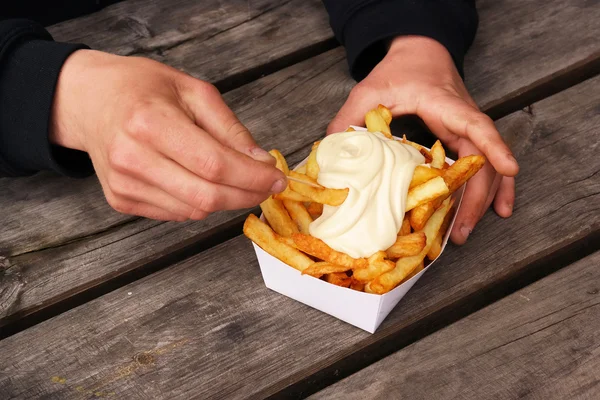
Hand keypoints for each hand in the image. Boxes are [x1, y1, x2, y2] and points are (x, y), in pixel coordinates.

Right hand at [50, 50, 285, 220]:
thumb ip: (230, 128)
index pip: (214, 164)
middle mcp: (131, 158)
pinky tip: (202, 182)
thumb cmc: (143, 89)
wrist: (90, 100)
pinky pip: (176, 213)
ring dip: (226, 200)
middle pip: (206, 196)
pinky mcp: (121, 200)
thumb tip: (262, 162)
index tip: (277, 177)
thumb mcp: (193, 91)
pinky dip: (200, 202)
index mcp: (149, 122)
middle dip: (246, 195)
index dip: (252, 177)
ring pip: (194, 210)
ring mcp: (123, 184)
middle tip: (267, 186)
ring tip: (236, 179)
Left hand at [328, 36, 518, 243]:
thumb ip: (350, 116)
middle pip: (483, 160)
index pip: (476, 124)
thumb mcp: (370, 89)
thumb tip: (330, 150)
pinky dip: (494, 187)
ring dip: (481, 200)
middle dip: (476, 198)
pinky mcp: (464, 138)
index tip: (510, 169)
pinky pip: (485, 164)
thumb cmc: (399, 70)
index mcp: (445, 104)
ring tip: (464, 232)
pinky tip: (498, 209)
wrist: (420, 53)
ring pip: (487, 167)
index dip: (494, 147)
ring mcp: (467, 130)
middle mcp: (463, 119)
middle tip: (459, 233)